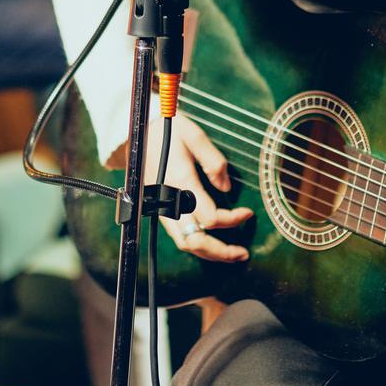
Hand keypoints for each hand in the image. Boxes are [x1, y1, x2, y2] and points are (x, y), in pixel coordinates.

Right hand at [149, 112, 252, 262]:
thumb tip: (226, 188)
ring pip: (185, 243)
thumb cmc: (167, 130)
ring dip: (209, 253)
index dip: (232, 220)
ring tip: (231, 254)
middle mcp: (169, 200)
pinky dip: (198, 245)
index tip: (248, 213)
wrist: (137, 134)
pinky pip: (179, 236)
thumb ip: (214, 161)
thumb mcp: (194, 134)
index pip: (210, 217)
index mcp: (180, 182)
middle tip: (243, 253)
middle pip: (195, 240)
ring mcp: (162, 208)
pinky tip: (213, 242)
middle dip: (221, 252)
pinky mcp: (160, 210)